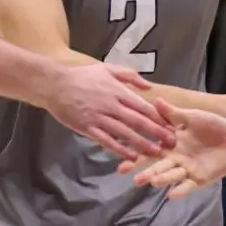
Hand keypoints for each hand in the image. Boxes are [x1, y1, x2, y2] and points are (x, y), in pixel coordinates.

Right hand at [47, 62, 174, 160]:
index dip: (158, 117)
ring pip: (124, 133)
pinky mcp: (87, 128)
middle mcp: (111, 105)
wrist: (54, 84)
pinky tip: (131, 157)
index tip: (171, 126)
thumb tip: (149, 86)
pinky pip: (106, 141)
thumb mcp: (107, 68)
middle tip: (171, 143)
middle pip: (138, 121)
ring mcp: (99, 117)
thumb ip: (129, 76)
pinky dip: (120, 149)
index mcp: (117, 90)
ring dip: (142, 144)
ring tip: (156, 153)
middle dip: (156, 133)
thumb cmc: (82, 76)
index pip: (143, 106)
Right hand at [128, 99, 225, 198]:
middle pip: (158, 166)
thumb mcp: (191, 117)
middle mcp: (176, 159)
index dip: (137, 156)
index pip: (150, 150)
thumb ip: (173, 114)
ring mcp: (187, 169)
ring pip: (171, 175)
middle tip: (133, 178)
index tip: (122, 162)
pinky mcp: (200, 178)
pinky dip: (180, 190)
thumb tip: (156, 100)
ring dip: (161, 179)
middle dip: (146, 172)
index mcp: (171, 144)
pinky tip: (171, 194)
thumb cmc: (213, 125)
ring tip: (151, 181)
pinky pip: (189, 185)